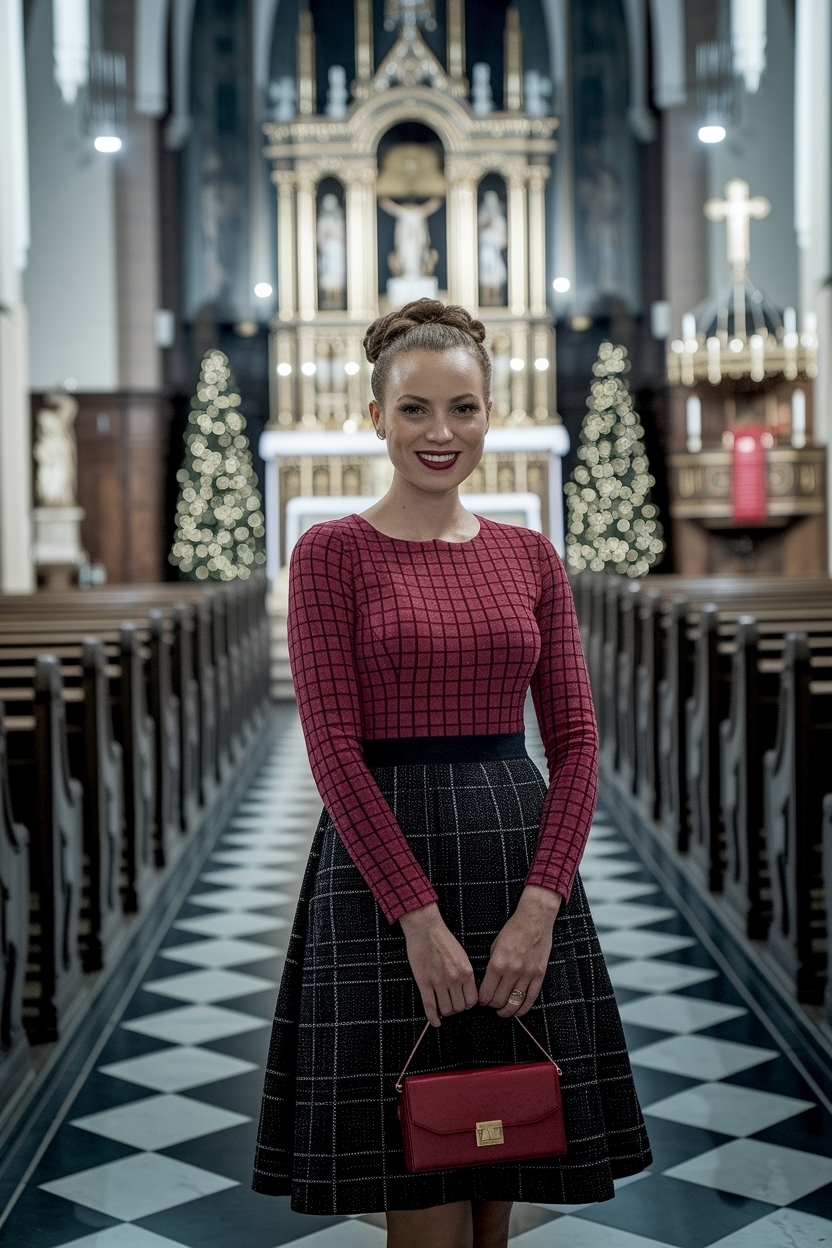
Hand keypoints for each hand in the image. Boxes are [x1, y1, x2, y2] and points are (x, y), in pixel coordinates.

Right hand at [400, 903, 477, 1027]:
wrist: (425, 929)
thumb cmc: (443, 940)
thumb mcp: (462, 956)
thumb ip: (466, 974)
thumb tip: (466, 991)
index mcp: (466, 972)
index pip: (472, 1001)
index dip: (467, 1004)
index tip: (462, 1002)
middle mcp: (455, 979)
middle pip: (459, 1007)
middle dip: (456, 1008)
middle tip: (451, 1003)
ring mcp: (439, 982)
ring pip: (446, 1009)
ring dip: (445, 1011)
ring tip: (442, 1006)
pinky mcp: (424, 983)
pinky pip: (430, 1006)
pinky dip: (433, 1017)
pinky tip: (435, 1022)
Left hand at [479, 885, 561, 1018]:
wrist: (534, 920)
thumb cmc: (513, 930)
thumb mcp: (495, 945)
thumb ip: (492, 965)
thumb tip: (488, 983)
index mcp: (497, 963)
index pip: (486, 992)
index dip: (482, 1000)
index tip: (482, 1001)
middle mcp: (512, 971)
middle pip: (499, 1000)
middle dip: (493, 1005)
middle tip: (492, 1005)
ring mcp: (527, 974)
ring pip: (515, 1003)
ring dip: (507, 1011)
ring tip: (503, 1011)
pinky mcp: (539, 975)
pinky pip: (531, 998)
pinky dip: (523, 1008)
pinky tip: (518, 1011)